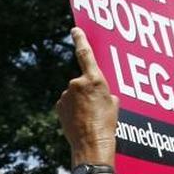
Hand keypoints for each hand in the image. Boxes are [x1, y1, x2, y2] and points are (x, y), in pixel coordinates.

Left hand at [57, 28, 118, 163]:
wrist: (91, 143)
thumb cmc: (107, 123)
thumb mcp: (114, 103)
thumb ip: (104, 90)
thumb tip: (99, 91)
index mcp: (94, 79)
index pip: (85, 54)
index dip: (80, 40)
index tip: (75, 30)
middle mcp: (77, 83)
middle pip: (82, 81)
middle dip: (88, 91)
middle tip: (96, 108)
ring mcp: (66, 95)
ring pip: (74, 93)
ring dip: (80, 101)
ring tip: (89, 116)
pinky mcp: (59, 106)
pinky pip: (68, 103)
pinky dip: (73, 109)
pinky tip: (80, 120)